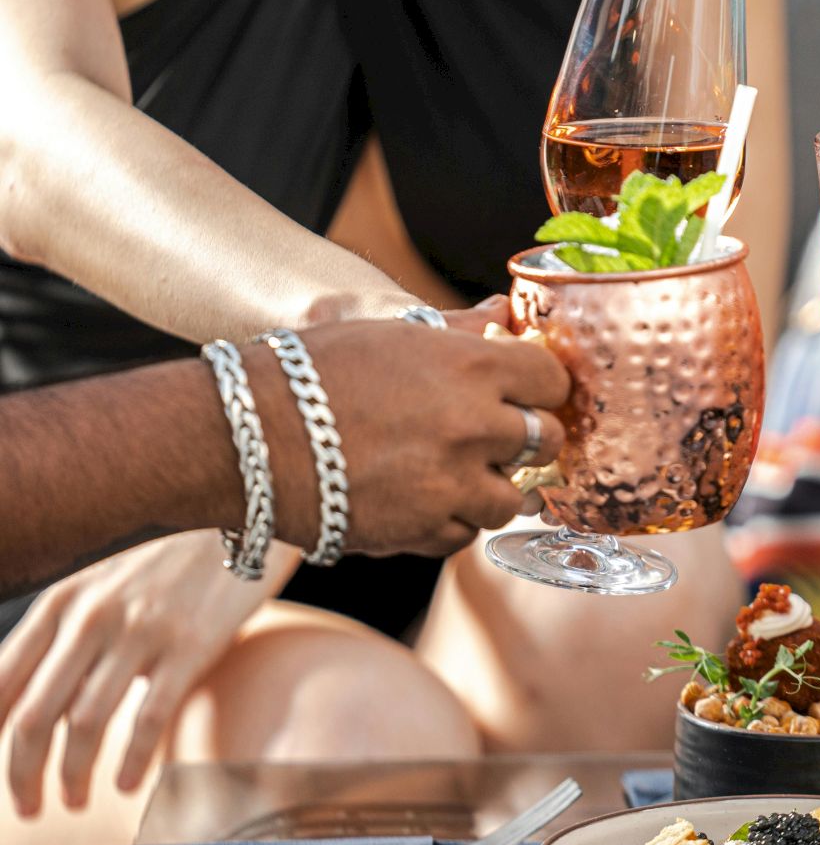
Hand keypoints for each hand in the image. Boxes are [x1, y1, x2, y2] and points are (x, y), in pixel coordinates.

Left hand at [0, 532, 291, 812]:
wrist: (244, 520)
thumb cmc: (171, 563)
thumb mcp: (104, 585)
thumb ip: (64, 633)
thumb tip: (22, 700)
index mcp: (61, 602)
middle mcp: (92, 617)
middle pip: (34, 715)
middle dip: (21, 774)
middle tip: (26, 807)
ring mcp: (141, 632)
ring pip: (84, 725)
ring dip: (71, 777)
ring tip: (74, 801)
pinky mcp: (190, 648)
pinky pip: (147, 719)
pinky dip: (130, 762)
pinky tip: (127, 785)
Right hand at [259, 307, 569, 555]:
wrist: (241, 437)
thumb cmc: (309, 374)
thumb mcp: (388, 333)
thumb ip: (458, 330)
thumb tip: (503, 312)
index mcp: (470, 365)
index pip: (552, 380)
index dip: (541, 387)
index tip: (527, 393)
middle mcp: (473, 425)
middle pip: (546, 441)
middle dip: (526, 439)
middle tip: (492, 437)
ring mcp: (453, 482)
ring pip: (511, 497)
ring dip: (488, 487)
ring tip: (448, 472)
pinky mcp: (423, 529)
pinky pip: (465, 532)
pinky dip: (449, 520)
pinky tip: (417, 499)